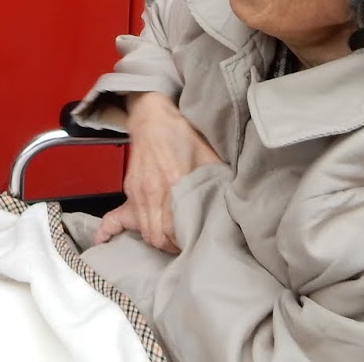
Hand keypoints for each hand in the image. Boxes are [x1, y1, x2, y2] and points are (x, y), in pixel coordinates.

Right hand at [94, 92, 221, 252]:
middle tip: (184, 244)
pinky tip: (134, 231)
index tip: (194, 241)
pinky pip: (128, 217)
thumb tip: (234, 200)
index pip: (172, 228)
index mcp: (173, 181)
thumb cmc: (179, 134)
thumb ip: (215, 180)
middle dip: (170, 246)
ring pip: (143, 231)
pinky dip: (131, 228)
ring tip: (171, 237)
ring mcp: (137, 190)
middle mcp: (151, 189)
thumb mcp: (205, 155)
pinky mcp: (130, 188)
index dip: (183, 241)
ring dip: (156, 239)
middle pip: (155, 235)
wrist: (151, 117)